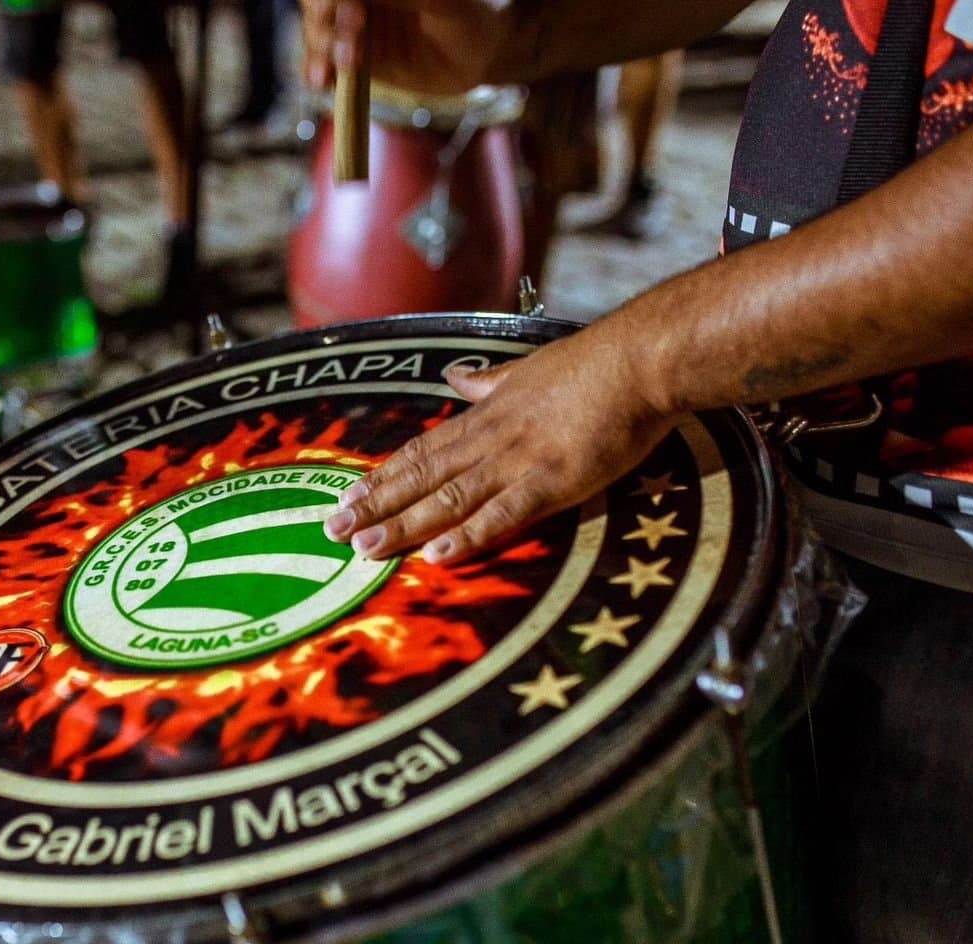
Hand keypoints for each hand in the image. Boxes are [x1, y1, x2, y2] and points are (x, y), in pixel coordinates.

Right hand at [302, 0, 515, 98]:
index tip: (350, 11)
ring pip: (317, 31)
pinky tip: (321, 80)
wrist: (481, 54)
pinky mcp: (353, 59)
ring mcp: (352, 27)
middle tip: (353, 33)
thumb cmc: (473, 15)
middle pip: (318, 3)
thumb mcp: (446, 4)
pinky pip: (323, 62)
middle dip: (326, 19)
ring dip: (320, 47)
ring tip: (340, 66)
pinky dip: (316, 69)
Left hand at [323, 334, 678, 563]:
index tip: (347, 496)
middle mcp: (491, 440)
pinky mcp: (552, 480)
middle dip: (376, 506)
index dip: (383, 477)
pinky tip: (438, 556)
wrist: (639, 359)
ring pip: (448, 497)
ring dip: (404, 525)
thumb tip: (458, 375)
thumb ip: (490, 380)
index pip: (422, 451)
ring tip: (367, 549)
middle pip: (421, 477)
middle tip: (334, 531)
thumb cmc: (593, 365)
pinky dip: (468, 535)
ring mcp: (518, 460)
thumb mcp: (527, 368)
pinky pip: (502, 512)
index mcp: (486, 416)